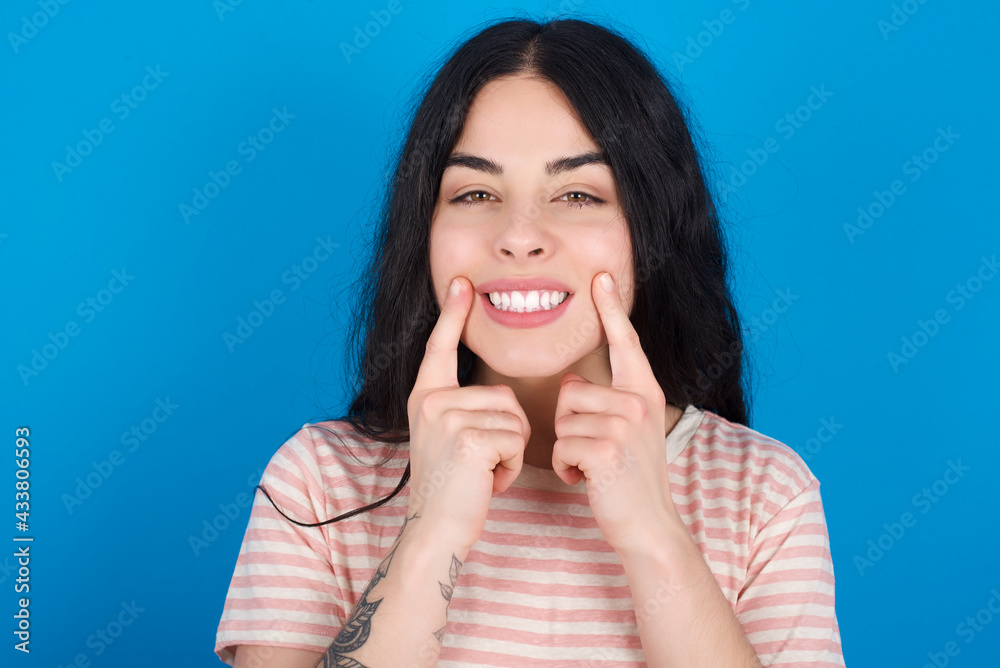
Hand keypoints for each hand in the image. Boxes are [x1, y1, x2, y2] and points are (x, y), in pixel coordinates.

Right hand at [405, 276, 530, 551]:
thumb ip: (462, 411)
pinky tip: (488, 482)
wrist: (436, 530)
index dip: (453, 314)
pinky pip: (516, 439)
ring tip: (483, 473)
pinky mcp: (468, 438)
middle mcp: (432, 401)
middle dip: (509, 434)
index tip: (463, 283)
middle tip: (481, 464)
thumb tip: (496, 395)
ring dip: (511, 453)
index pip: (441, 347)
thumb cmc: (452, 489)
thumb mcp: (447, 440)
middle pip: (504, 395)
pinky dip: (511, 467)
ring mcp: (448, 418)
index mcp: (427, 398)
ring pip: (515, 418)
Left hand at [551, 272, 678, 553]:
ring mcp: (624, 425)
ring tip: (594, 469)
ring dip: (567, 450)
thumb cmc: (629, 480)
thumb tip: (569, 387)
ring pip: (562, 420)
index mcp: (644, 392)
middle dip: (569, 426)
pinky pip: (561, 445)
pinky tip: (588, 481)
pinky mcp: (606, 449)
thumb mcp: (627, 433)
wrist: (650, 527)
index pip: (624, 343)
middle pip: (570, 392)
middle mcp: (638, 402)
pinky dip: (566, 468)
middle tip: (596, 454)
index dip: (611, 309)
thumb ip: (607, 403)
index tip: (600, 276)